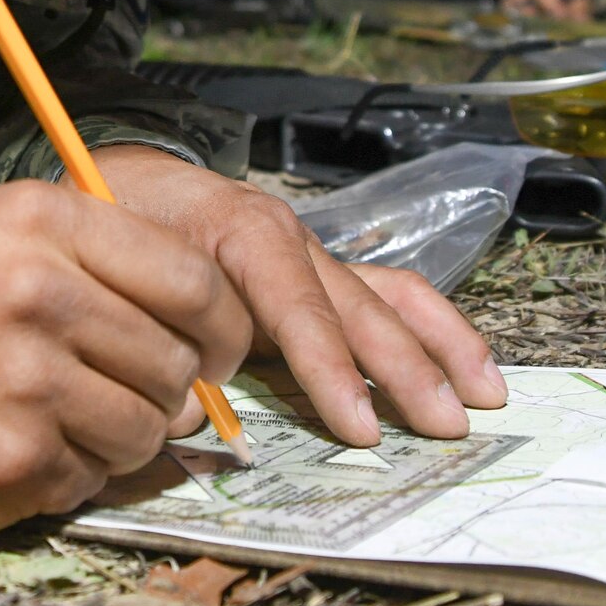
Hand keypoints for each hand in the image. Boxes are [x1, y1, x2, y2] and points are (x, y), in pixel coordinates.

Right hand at [0, 181, 253, 534]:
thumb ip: (96, 259)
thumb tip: (201, 327)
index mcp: (45, 223)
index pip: (197, 282)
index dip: (221, 328)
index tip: (212, 350)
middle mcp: (43, 293)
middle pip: (178, 364)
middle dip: (163, 389)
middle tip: (114, 389)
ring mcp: (30, 381)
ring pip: (147, 431)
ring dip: (116, 438)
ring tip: (55, 419)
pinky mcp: (13, 459)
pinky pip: (92, 480)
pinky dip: (66, 474)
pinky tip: (12, 445)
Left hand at [90, 146, 506, 447]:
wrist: (124, 178)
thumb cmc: (119, 220)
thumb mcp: (127, 267)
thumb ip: (168, 329)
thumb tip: (203, 405)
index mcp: (240, 232)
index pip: (297, 307)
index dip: (330, 369)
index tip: (359, 427)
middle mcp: (289, 238)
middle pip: (359, 307)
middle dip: (406, 370)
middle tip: (446, 427)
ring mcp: (311, 254)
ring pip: (391, 295)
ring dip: (441, 348)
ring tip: (486, 397)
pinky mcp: (319, 270)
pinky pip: (388, 293)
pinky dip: (431, 328)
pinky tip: (469, 364)